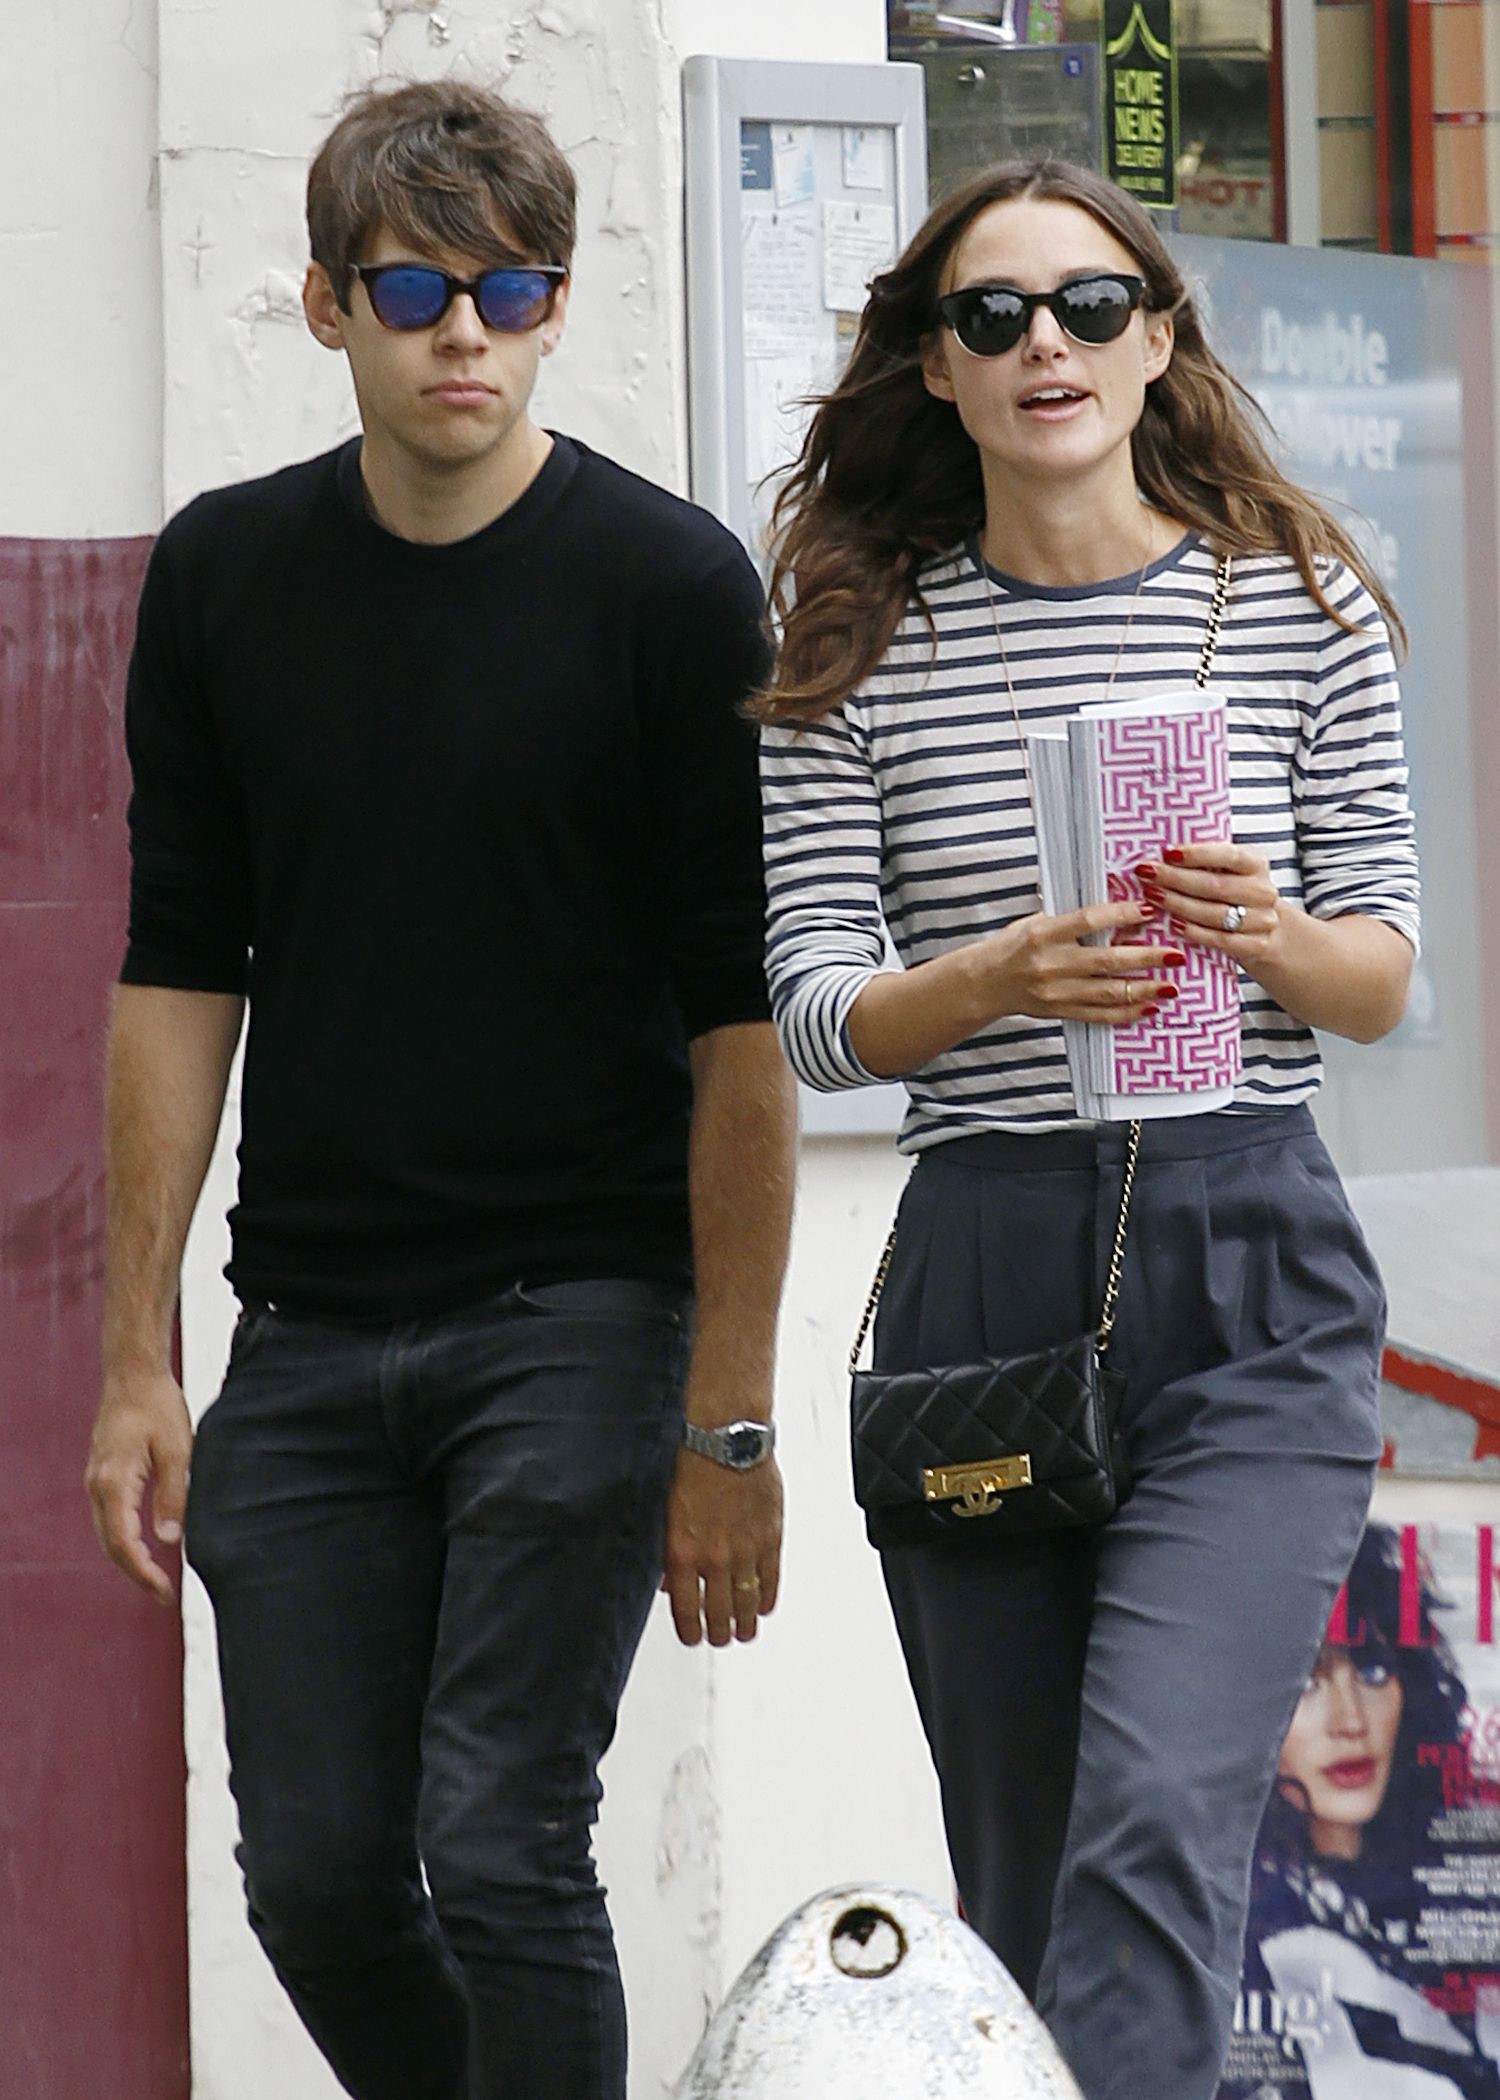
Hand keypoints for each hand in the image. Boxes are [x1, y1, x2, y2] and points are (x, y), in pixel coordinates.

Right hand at [85, 1368, 193, 1604]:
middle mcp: (97, 1485)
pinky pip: (108, 1516)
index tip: (165, 1591)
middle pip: (110, 1545)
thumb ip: (173, 1495)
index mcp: (114, 1483)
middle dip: (136, 1572)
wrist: (133, 1374)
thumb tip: (170, 1538)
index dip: (144, 1573)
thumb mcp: (177, 1450)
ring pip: (107, 1532)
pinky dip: (123, 1537)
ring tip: (157, 1576)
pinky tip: (144, 1543)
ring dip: (128, 1557)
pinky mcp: (102, 1473)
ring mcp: (96, 1480)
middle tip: (164, 1592)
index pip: (124, 1544)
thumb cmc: (157, 1405)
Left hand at [662, 1444, 782, 1649]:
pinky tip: (763, 1606)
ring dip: (746, 1623)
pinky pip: (771, 1579)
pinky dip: (767, 1598)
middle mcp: (716, 1557)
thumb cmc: (689, 1462)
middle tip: (720, 1638)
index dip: (691, 1631)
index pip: (687, 1610)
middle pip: (721, 1613)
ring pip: (749, 1602)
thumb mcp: (663, 1511)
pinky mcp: (771, 1535)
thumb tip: (668, 1580)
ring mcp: (747, 1549)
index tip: (693, 1637)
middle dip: (720, 1633)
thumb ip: (666, 1551)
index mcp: (683, 1553)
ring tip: (744, 1632)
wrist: (724, 1435)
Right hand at [972, 899, 1184, 1025]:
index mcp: (1044, 934)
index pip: (1088, 921)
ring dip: (1143, 989)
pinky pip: (1099, 1016)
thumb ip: (1071, 918)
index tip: (1149, 910)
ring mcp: (1056, 991)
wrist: (985, 982)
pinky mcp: (1060, 1011)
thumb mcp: (1035, 922)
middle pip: (1107, 960)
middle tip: (1174, 954)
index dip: (1121, 915)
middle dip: (1145, 958)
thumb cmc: (1013, 946)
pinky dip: (1126, 1013)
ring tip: (1170, 985)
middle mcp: (1051, 964)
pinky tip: (1148, 1007)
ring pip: (1108, 992)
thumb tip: (1115, 907)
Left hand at [1138, 843, 1284, 976]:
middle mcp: (1262, 891)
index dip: (1197, 854)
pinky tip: (1173, 925)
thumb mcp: (1229, 872)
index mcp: (1256, 865)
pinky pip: (1221, 940)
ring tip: (1153, 897)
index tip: (1167, 853)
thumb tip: (1162, 853)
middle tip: (1147, 875)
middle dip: (1176, 879)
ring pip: (1216, 914)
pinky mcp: (1257, 945)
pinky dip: (1195, 932)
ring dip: (1179, 905)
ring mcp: (1262, 920)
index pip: (1228, 855)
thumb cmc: (1235, 895)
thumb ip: (1204, 863)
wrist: (1267, 932)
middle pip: (1216, 885)